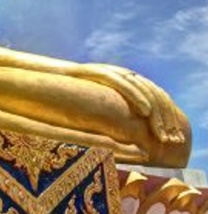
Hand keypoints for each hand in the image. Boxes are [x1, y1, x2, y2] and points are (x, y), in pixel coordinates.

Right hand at [71, 63, 185, 144]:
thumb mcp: (93, 110)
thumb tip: (126, 141)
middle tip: (170, 140)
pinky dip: (137, 96)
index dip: (167, 118)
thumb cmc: (66, 100)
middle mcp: (121, 75)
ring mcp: (110, 71)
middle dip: (165, 118)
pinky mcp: (97, 71)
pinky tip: (146, 111)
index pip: (155, 98)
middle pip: (154, 94)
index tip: (172, 140)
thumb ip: (111, 118)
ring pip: (143, 88)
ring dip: (156, 112)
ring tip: (162, 131)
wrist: (42, 78)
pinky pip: (122, 83)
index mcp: (124, 85)